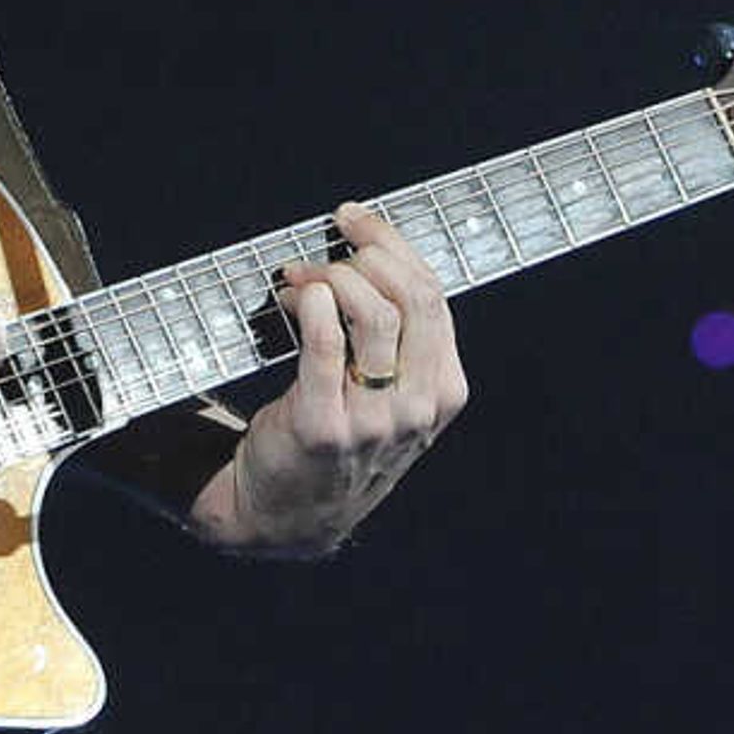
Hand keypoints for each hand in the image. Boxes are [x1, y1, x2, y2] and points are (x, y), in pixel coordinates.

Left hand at [193, 201, 466, 557]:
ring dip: (331, 276)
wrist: (290, 514)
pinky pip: (324, 344)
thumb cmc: (341, 438)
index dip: (393, 245)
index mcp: (444, 391)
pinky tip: (296, 297)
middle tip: (330, 242)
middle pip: (411, 298)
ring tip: (299, 277)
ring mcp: (375, 421)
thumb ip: (400, 341)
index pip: (433, 297)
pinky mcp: (324, 427)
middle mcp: (418, 408)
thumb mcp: (395, 399)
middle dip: (367, 252)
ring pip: (372, 314)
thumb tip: (369, 252)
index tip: (357, 219)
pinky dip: (312, 304)